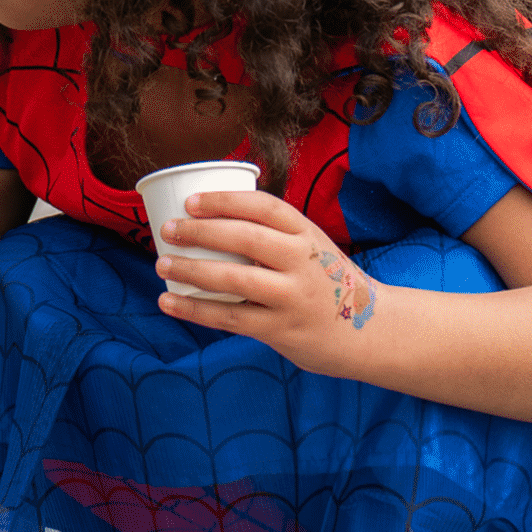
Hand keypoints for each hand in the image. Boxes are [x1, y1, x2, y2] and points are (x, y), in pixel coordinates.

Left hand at [154, 190, 384, 376]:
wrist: (369, 330)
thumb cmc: (326, 282)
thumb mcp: (312, 247)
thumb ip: (274, 235)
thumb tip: (211, 217)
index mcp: (307, 234)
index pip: (264, 207)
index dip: (225, 201)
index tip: (191, 201)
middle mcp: (302, 261)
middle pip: (245, 238)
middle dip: (199, 232)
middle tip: (167, 230)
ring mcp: (292, 296)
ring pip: (233, 279)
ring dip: (191, 271)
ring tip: (162, 265)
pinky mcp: (281, 329)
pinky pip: (230, 318)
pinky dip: (195, 310)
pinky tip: (169, 302)